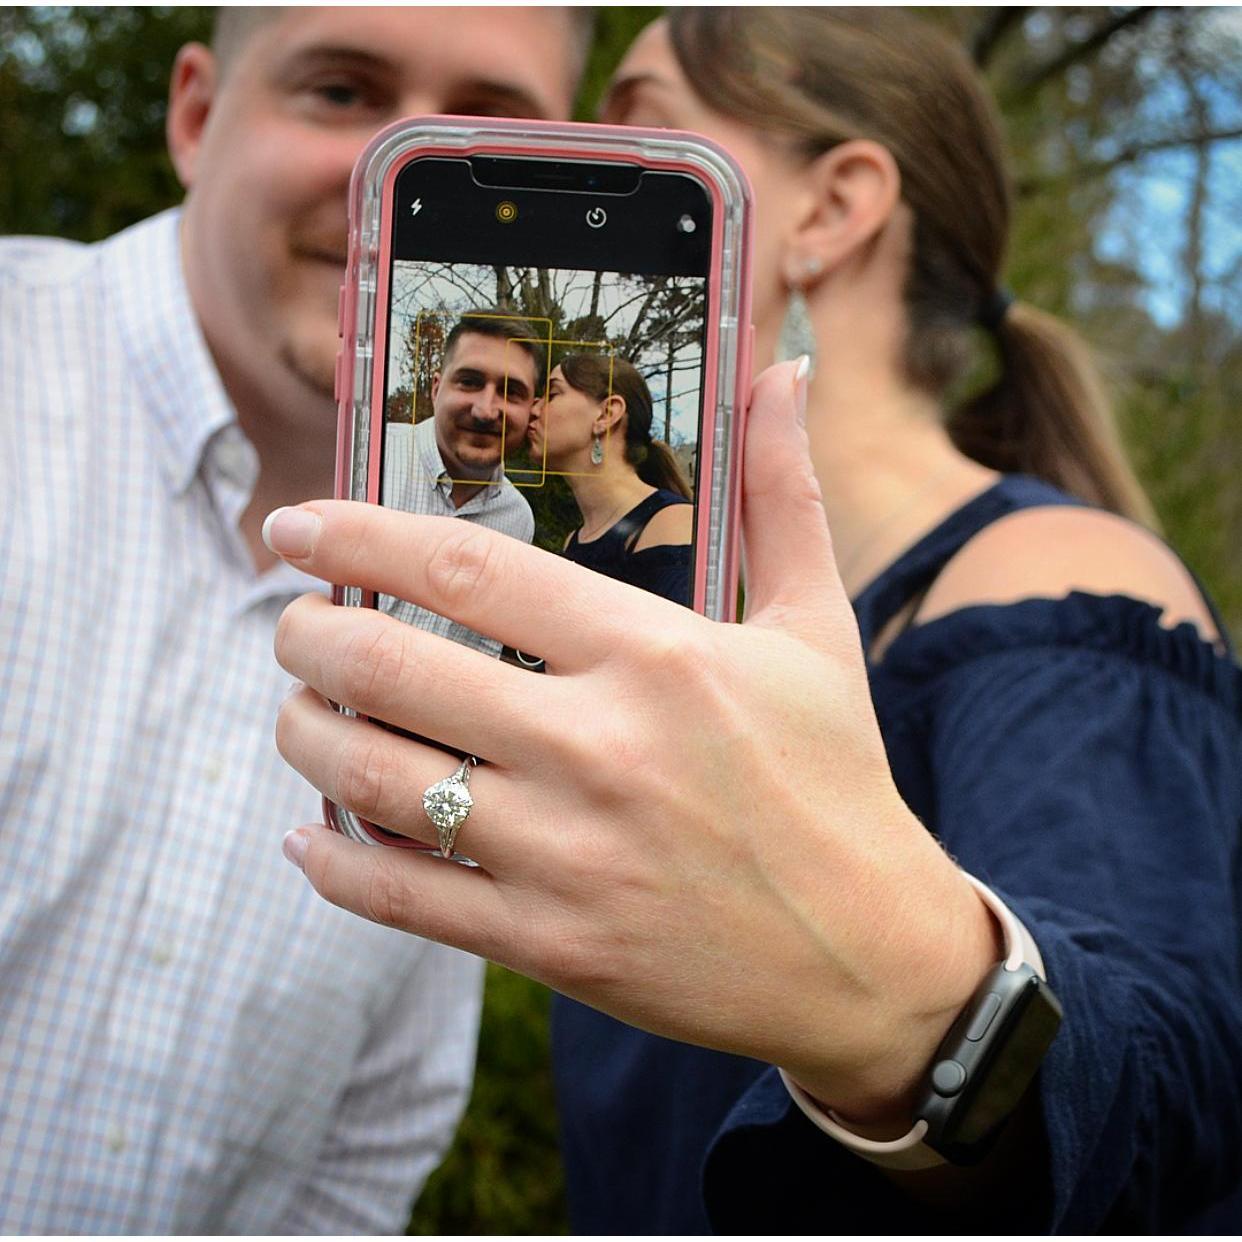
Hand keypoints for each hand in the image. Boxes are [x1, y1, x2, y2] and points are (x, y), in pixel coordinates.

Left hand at [269, 361, 996, 1124]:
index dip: (360, 538)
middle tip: (292, 621)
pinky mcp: (551, 944)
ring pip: (375, 781)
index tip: (296, 525)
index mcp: (657, 656)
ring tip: (297, 710)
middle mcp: (600, 749)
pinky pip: (400, 898)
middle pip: (394, 670)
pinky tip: (308, 836)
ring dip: (304, 734)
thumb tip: (783, 367)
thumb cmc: (836, 779)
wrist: (868, 956)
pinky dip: (330, 864)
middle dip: (309, 635)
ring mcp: (568, 855)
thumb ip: (782, 493)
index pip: (471, 571)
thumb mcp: (818, 628)